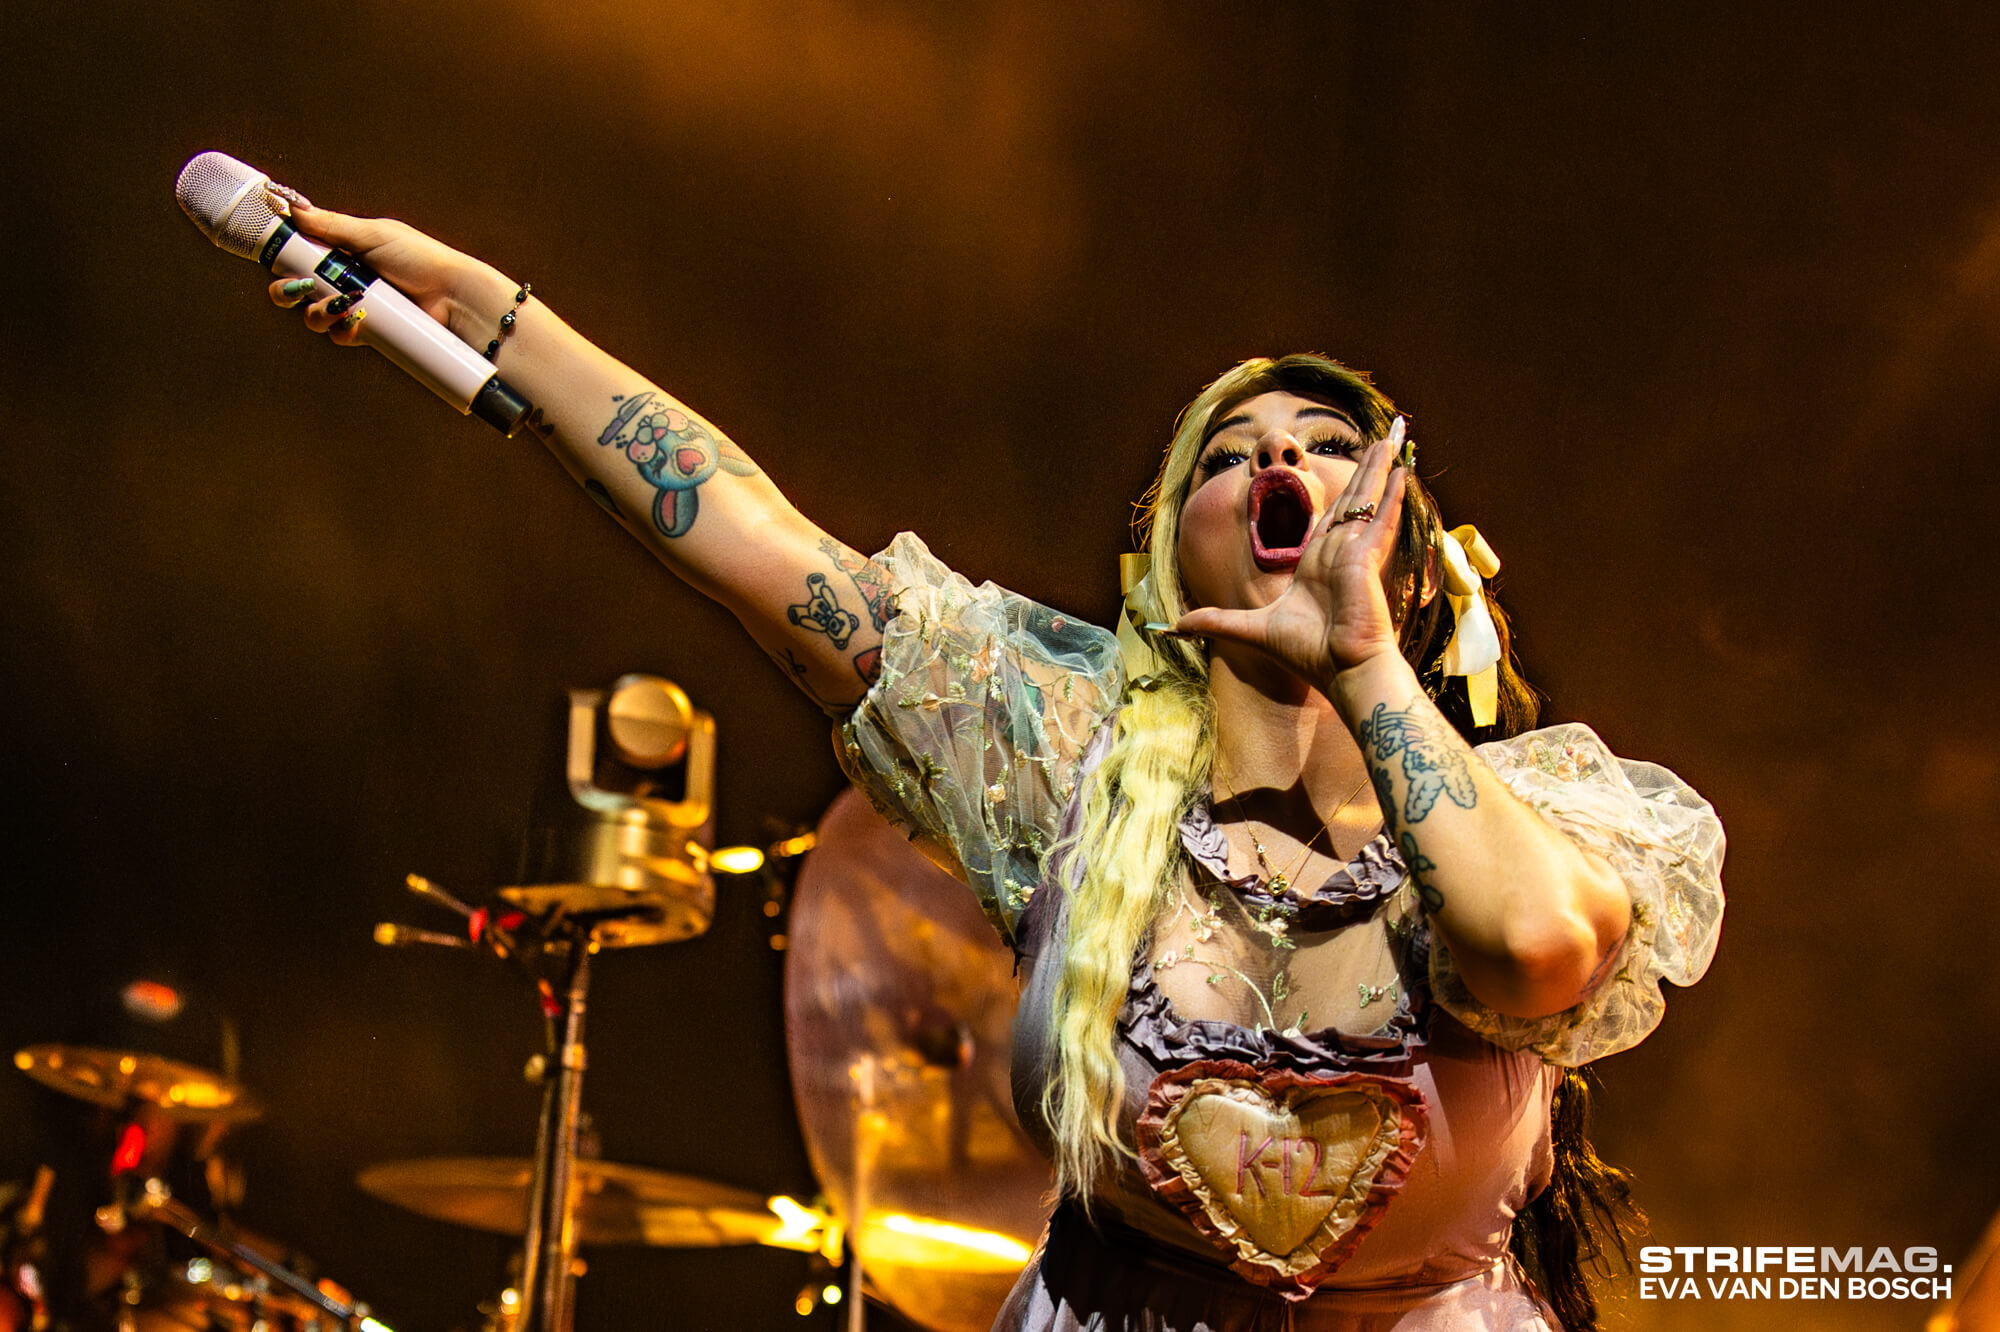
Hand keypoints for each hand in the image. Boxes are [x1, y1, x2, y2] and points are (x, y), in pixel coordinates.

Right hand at [267, 204, 499, 346]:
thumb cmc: (420, 259)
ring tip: (343, 303)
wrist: (454, 296)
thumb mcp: (374, 235)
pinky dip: (340, 329)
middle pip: (295, 289)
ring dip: (317, 311)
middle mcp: (343, 279)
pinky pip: (338, 334)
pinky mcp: (367, 332)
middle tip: (302, 287)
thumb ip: (330, 225)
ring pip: (313, 315)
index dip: (282, 258)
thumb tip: (290, 206)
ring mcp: (354, 306)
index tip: (275, 258)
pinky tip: (354, 321)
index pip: (298, 255)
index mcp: (342, 251)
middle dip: (287, 290)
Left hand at [1175, 424, 1409, 690]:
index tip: (1352, 474)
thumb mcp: (1250, 629)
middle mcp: (1339, 553)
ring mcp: (1356, 554)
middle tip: (1381, 439)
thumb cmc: (1307, 653)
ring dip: (1379, 469)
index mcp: (1318, 564)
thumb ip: (1217, 621)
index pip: (1329, 518)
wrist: (1339, 670)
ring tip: (1392, 439)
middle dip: (1366, 468)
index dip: (1341, 494)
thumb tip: (1177, 625)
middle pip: (1352, 500)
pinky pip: (1382, 519)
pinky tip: (1403, 472)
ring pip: (1368, 500)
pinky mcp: (1367, 558)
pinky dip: (1392, 495)